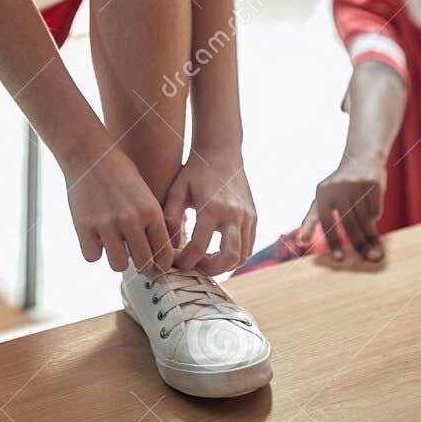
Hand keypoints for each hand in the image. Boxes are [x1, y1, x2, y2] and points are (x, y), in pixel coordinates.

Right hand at [66, 146, 173, 273]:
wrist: (89, 153)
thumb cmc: (120, 171)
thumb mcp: (145, 193)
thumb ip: (151, 221)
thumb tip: (156, 253)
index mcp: (151, 211)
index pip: (163, 253)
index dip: (161, 262)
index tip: (156, 263)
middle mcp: (131, 220)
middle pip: (143, 264)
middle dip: (140, 263)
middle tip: (134, 256)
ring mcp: (106, 224)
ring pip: (118, 265)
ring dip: (117, 259)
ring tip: (114, 247)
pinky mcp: (84, 225)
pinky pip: (92, 257)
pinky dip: (93, 252)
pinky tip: (95, 240)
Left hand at [162, 150, 256, 274]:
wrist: (222, 151)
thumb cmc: (195, 170)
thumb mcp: (177, 190)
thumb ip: (170, 218)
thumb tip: (166, 247)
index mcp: (212, 208)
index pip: (199, 247)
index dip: (186, 261)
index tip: (175, 262)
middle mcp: (233, 214)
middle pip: (229, 258)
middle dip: (211, 270)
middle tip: (195, 267)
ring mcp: (247, 216)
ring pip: (242, 256)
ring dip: (224, 265)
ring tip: (205, 259)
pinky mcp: (253, 217)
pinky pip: (248, 246)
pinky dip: (235, 255)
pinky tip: (216, 251)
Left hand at [302, 162, 383, 262]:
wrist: (361, 157)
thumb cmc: (339, 185)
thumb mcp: (324, 195)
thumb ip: (314, 218)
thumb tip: (300, 242)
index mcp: (322, 192)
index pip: (322, 219)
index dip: (327, 238)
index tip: (331, 255)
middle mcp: (337, 188)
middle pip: (349, 224)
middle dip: (359, 244)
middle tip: (368, 259)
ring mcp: (356, 185)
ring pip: (364, 219)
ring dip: (371, 238)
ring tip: (376, 253)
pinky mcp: (372, 184)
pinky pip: (375, 210)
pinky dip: (375, 217)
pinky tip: (374, 216)